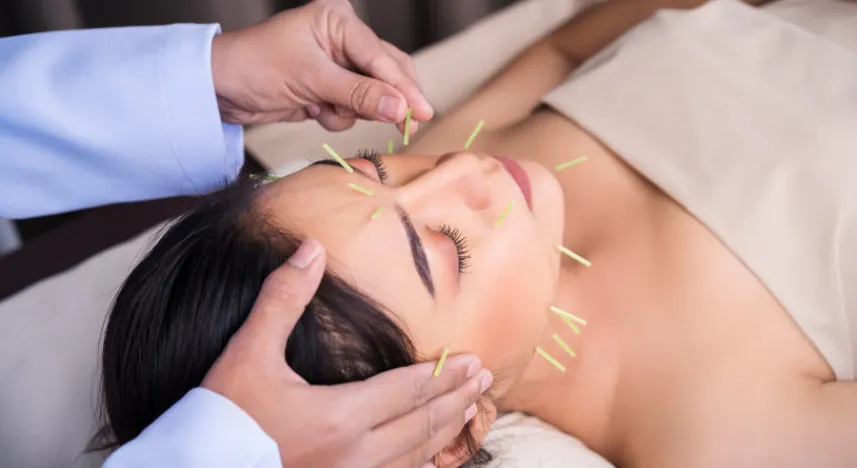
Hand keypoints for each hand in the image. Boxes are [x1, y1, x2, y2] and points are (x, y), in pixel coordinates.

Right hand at [202, 239, 492, 467]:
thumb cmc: (222, 417)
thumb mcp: (248, 353)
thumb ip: (282, 299)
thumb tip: (310, 249)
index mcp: (341, 417)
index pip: (408, 390)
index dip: (444, 375)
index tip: (474, 361)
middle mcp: (356, 455)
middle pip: (422, 423)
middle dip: (456, 398)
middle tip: (485, 379)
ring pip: (416, 456)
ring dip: (446, 430)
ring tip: (469, 410)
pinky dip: (422, 464)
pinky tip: (431, 457)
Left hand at [210, 0, 433, 132]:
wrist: (218, 90)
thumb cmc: (254, 68)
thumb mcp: (311, 80)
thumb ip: (359, 94)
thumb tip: (400, 108)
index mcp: (338, 20)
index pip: (382, 57)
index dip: (404, 88)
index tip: (423, 112)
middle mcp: (342, 38)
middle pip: (386, 72)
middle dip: (385, 99)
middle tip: (407, 124)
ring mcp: (336, 64)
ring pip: (371, 95)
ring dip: (352, 109)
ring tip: (322, 107)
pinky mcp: (328, 88)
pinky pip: (352, 108)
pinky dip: (336, 116)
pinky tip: (312, 110)